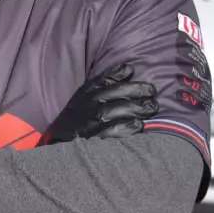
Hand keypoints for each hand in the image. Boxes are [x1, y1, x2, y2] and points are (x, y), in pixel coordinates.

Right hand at [41, 64, 158, 143]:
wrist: (61, 142)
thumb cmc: (79, 117)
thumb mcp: (84, 97)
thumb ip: (103, 84)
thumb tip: (129, 70)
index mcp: (85, 94)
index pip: (101, 80)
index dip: (118, 73)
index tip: (132, 70)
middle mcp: (87, 106)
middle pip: (113, 93)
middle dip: (135, 90)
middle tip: (151, 91)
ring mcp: (90, 123)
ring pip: (116, 111)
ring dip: (136, 108)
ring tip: (151, 107)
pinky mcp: (95, 140)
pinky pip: (113, 131)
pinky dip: (127, 127)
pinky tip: (139, 125)